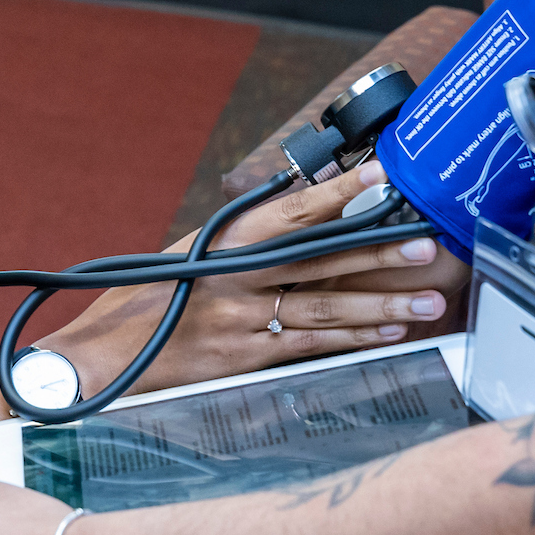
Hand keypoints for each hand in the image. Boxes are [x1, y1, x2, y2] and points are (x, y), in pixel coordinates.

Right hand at [43, 162, 451, 398]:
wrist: (107, 354)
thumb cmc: (154, 295)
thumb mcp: (195, 250)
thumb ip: (249, 233)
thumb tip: (304, 199)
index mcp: (224, 240)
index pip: (293, 209)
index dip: (341, 192)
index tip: (383, 174)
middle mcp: (235, 277)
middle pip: (321, 260)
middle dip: (379, 252)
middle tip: (426, 245)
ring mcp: (243, 321)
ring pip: (327, 310)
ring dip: (382, 306)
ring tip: (428, 301)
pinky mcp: (248, 360)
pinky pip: (312, 347)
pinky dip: (355, 341)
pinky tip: (389, 334)